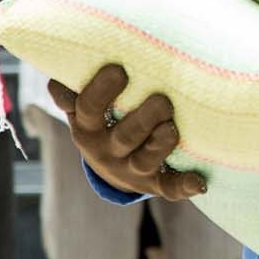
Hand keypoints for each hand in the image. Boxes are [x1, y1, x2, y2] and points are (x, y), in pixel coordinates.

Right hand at [47, 64, 204, 200]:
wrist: (112, 169)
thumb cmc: (102, 119)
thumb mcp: (82, 106)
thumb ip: (73, 90)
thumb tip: (58, 72)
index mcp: (88, 126)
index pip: (87, 108)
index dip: (100, 91)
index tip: (119, 70)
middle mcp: (107, 149)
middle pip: (123, 136)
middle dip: (142, 118)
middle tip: (162, 99)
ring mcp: (131, 167)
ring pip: (145, 160)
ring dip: (161, 144)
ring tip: (172, 127)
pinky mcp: (154, 182)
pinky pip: (169, 188)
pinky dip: (184, 186)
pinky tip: (200, 182)